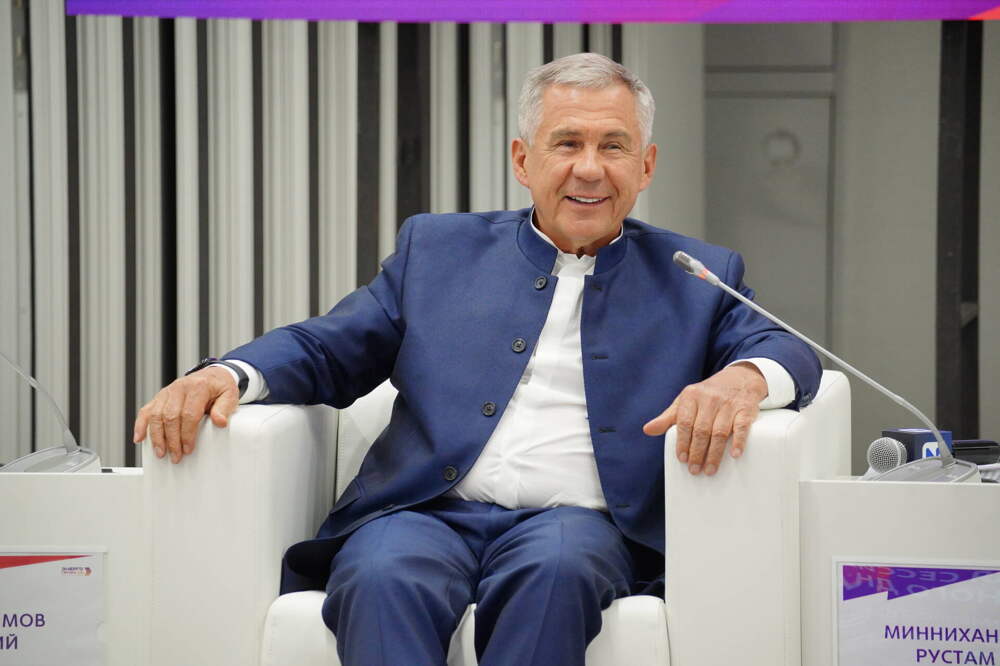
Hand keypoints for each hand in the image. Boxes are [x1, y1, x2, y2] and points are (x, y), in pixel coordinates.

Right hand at [132, 366, 238, 463]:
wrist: (212, 375)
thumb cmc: (220, 386)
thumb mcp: (230, 395)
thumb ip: (224, 408)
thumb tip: (220, 421)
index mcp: (197, 387)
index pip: (189, 413)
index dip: (187, 434)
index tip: (188, 448)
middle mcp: (180, 388)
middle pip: (170, 416)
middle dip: (171, 439)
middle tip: (176, 455)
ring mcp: (168, 392)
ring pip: (156, 415)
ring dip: (157, 436)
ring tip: (161, 452)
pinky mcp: (160, 397)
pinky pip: (146, 410)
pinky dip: (141, 424)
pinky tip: (139, 438)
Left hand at [642, 363, 766, 475]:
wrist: (738, 379)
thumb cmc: (706, 396)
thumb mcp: (684, 402)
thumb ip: (667, 418)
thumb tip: (647, 430)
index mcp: (691, 396)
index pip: (684, 423)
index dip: (682, 442)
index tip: (682, 459)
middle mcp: (709, 399)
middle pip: (701, 430)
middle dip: (697, 453)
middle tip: (695, 470)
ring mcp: (728, 404)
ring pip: (719, 432)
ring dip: (714, 454)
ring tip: (709, 470)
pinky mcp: (745, 409)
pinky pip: (741, 427)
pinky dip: (738, 441)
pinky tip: (734, 455)